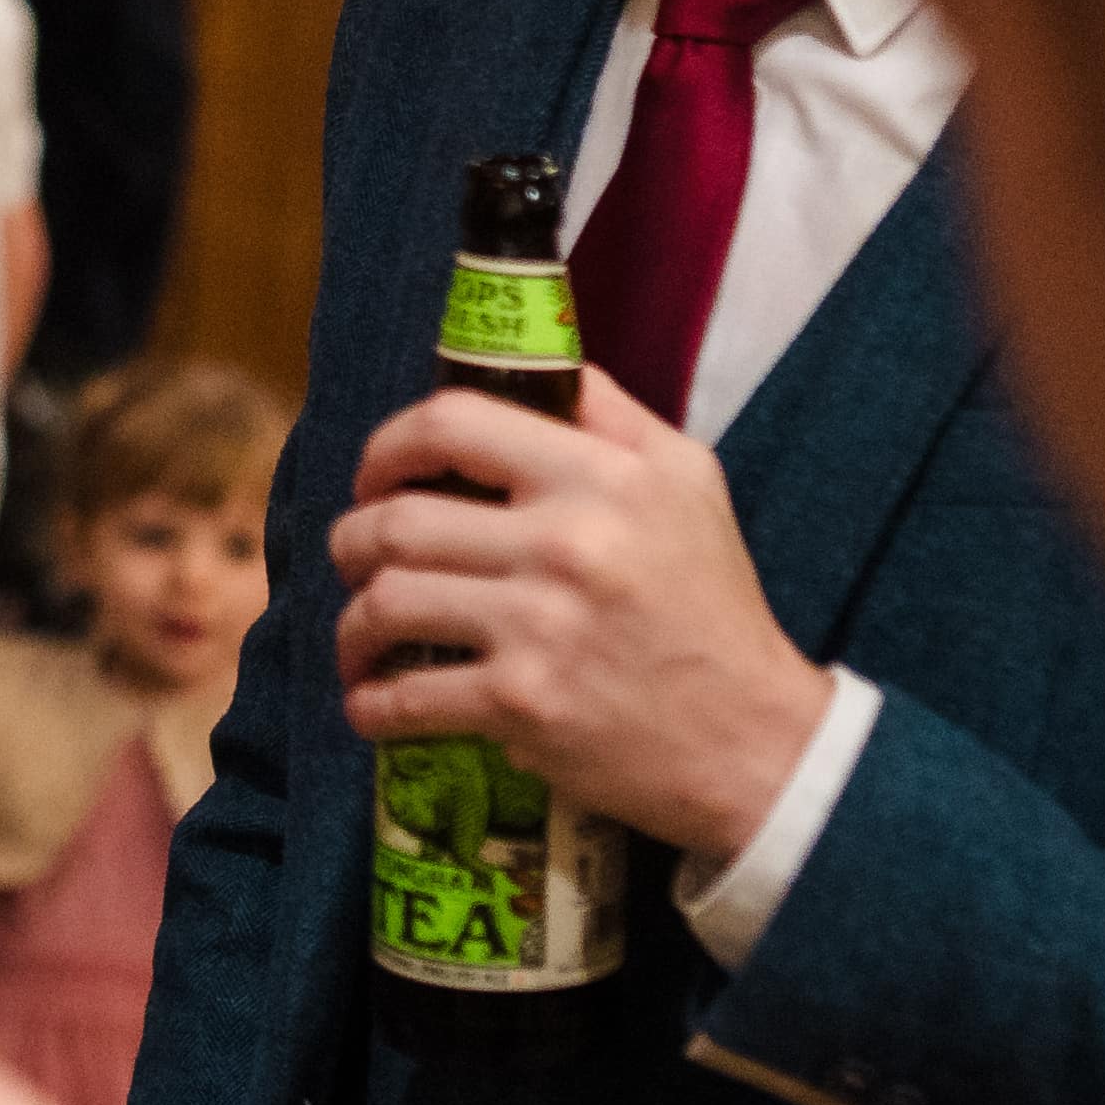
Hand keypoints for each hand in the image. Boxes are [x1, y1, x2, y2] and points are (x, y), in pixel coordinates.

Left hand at [328, 369, 834, 860]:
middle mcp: (567, 542)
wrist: (754, 739)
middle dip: (350, 543)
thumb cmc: (712, 605)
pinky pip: (402, 697)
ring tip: (361, 636)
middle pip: (395, 521)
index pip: (452, 423)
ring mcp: (539, 626)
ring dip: (350, 626)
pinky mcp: (520, 705)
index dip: (387, 446)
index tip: (377, 477)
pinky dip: (368, 704)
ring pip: (384, 604)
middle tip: (356, 562)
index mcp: (603, 476)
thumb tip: (533, 365)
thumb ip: (610, 416)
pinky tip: (373, 703)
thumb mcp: (688, 482)